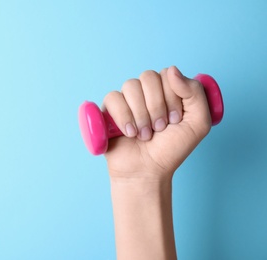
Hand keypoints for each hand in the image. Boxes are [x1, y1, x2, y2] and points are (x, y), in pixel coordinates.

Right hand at [102, 66, 210, 180]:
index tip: (175, 120)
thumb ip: (195, 92)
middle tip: (160, 128)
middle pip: (148, 76)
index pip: (167, 74)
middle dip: (157, 106)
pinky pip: (113, 98)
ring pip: (130, 86)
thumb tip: (172, 70)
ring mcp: (126, 99)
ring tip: (145, 134)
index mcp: (167, 90)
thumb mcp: (198, 123)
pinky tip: (129, 133)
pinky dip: (124, 117)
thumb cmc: (171, 149)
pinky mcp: (109, 109)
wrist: (148, 171)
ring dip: (141, 115)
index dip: (172, 97)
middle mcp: (146, 92)